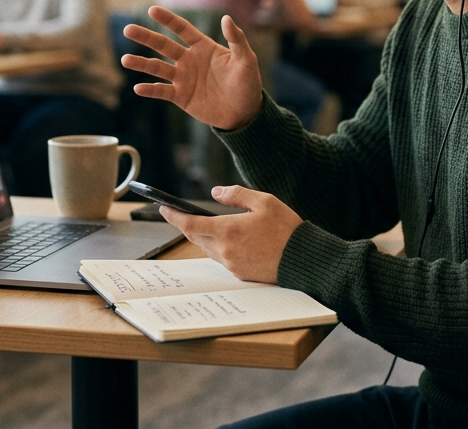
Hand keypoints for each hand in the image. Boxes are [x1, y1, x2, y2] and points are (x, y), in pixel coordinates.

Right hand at [121, 6, 263, 130]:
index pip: (182, 29)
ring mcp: (183, 78)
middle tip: (128, 30)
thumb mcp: (246, 60)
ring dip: (141, 63)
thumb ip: (236, 39)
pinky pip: (162, 91)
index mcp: (203, 47)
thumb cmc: (248, 84)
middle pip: (163, 45)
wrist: (245, 114)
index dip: (168, 20)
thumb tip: (226, 18)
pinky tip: (138, 88)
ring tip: (125, 59)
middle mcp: (189, 60)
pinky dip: (150, 90)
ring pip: (158, 68)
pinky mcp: (181, 97)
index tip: (152, 10)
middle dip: (146, 37)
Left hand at [161, 186, 301, 282]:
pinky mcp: (239, 274)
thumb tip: (216, 192)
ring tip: (208, 224)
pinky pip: (221, 258)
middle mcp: (225, 250)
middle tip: (182, 213)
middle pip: (195, 237)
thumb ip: (237, 194)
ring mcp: (231, 264)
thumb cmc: (286, 228)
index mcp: (229, 230)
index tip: (164, 208)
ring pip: (207, 248)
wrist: (303, 260)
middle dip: (187, 225)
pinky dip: (219, 247)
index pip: (190, 224)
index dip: (173, 216)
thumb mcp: (264, 202)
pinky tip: (230, 239)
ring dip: (204, 236)